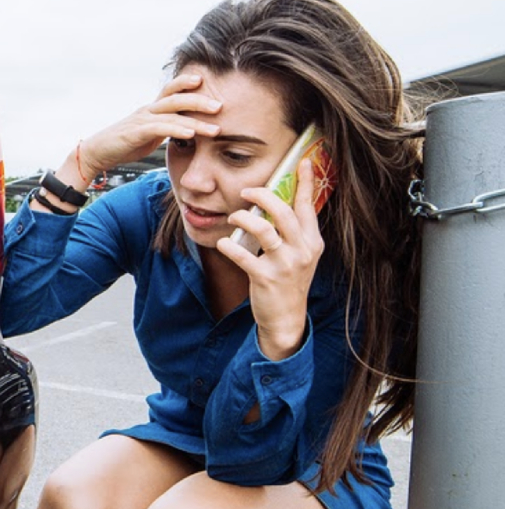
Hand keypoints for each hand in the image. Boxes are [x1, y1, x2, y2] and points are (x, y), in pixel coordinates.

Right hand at [78, 73, 222, 176]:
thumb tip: (184, 131)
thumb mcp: (148, 135)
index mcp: (151, 109)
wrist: (96, 153)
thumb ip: (165, 130)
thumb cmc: (122, 145)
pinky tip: (191, 134)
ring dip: (196, 119)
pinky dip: (177, 130)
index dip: (189, 84)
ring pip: (172, 113)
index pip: (172, 91)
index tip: (210, 84)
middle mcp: (147, 110)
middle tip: (221, 105)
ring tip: (215, 128)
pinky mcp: (135, 133)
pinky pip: (160, 128)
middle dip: (200, 100)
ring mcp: (141, 120)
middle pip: (176, 97)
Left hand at [216, 159, 324, 359]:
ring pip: (265, 230)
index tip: (301, 161)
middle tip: (245, 191)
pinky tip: (224, 243)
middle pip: (285, 213)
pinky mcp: (266, 278)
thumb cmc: (289, 282)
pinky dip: (230, 246)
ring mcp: (285, 265)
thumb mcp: (300, 255)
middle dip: (263, 196)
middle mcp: (302, 251)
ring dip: (244, 219)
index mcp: (312, 242)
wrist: (286, 318)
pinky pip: (244, 256)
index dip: (304, 182)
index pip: (308, 206)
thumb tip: (278, 204)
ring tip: (233, 217)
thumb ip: (294, 232)